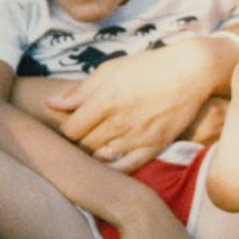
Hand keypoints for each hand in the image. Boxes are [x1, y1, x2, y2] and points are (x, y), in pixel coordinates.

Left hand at [46, 42, 214, 160]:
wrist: (189, 73)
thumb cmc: (145, 68)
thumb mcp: (108, 71)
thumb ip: (79, 91)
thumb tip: (50, 104)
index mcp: (104, 101)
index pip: (70, 130)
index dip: (64, 131)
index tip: (67, 127)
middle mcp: (118, 122)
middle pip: (83, 146)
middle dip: (75, 144)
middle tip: (75, 140)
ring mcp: (137, 137)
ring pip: (101, 158)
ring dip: (91, 156)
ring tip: (89, 149)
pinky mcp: (155, 146)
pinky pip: (128, 167)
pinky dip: (114, 170)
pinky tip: (106, 166)